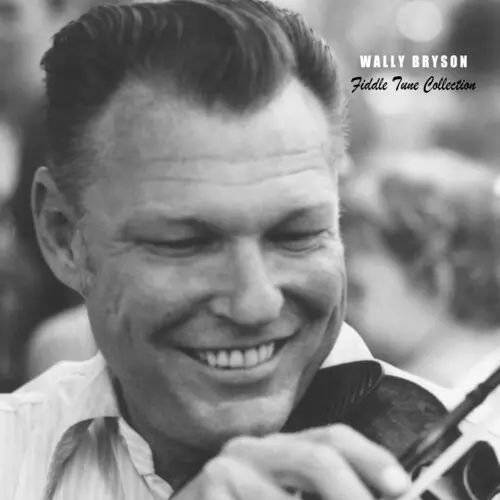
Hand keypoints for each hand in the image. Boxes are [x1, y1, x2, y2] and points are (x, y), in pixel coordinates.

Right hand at [172, 424, 410, 499]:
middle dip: (354, 495)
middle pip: (317, 456)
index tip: (402, 486)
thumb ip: (322, 495)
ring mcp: (227, 468)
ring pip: (289, 497)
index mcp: (280, 449)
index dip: (371, 457)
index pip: (332, 437)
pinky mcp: (207, 488)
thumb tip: (389, 495)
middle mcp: (254, 449)